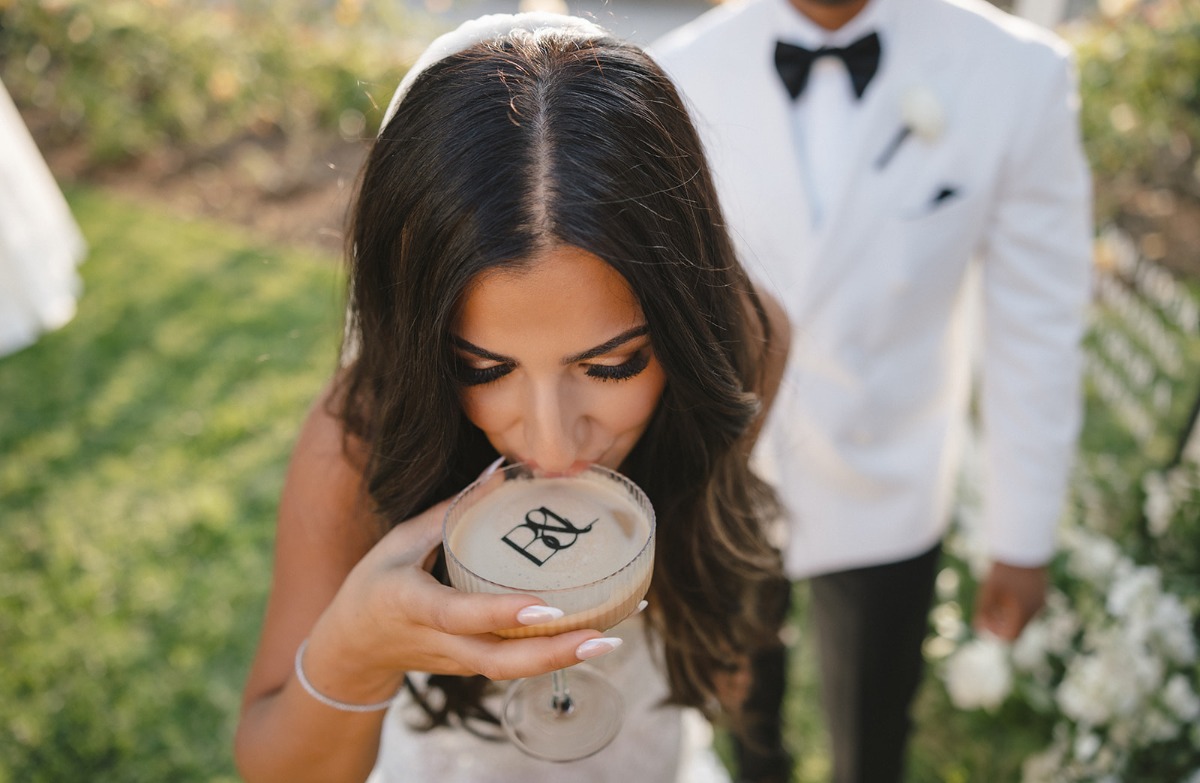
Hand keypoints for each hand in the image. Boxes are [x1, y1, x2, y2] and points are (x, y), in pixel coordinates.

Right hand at [304, 499, 605, 700]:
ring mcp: (457, 662)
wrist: (351, 650)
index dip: (502, 612)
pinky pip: (515, 665)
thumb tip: (502, 469)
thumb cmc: (376, 584)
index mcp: (413, 605)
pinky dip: (553, 655)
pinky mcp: (472, 668)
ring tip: (612, 638)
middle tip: (602, 637)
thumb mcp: (402, 540)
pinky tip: (594, 635)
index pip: (461, 614)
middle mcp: (439, 642)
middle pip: (499, 660)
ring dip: (562, 659)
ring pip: (512, 670)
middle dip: (552, 654)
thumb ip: (453, 509)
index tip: (544, 607)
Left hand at [972, 560, 1047, 640]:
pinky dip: (1017, 606)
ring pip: (1023, 618)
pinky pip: (1028, 607)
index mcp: (1024, 611)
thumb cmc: (1004, 569)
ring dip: (1008, 614)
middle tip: (988, 607)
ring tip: (996, 596)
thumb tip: (979, 628)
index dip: (996, 633)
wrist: (1024, 545)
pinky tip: (1006, 591)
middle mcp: (1035, 610)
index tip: (986, 619)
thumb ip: (984, 610)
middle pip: (1017, 628)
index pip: (1011, 637)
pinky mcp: (1041, 593)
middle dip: (1001, 622)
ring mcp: (1040, 601)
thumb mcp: (989, 590)